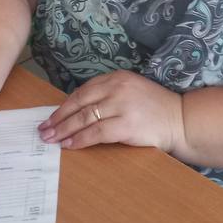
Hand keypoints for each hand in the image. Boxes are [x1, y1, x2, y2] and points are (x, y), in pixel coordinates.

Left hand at [38, 71, 184, 154]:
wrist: (180, 120)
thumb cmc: (155, 108)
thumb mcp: (131, 91)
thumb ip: (110, 95)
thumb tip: (78, 111)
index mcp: (118, 77)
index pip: (83, 91)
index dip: (64, 105)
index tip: (51, 117)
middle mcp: (118, 88)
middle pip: (80, 103)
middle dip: (58, 118)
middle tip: (43, 130)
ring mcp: (122, 106)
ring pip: (84, 118)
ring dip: (64, 130)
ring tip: (51, 139)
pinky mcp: (126, 125)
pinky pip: (96, 133)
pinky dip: (79, 139)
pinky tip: (69, 145)